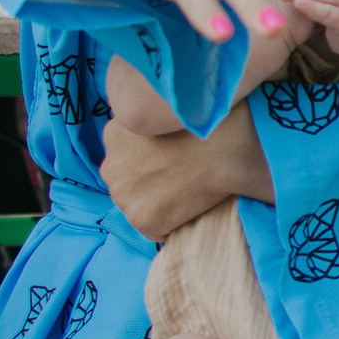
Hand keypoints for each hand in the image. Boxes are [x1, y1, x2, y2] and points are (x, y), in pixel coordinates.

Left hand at [100, 105, 269, 240]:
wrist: (229, 145)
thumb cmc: (211, 120)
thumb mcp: (167, 109)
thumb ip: (153, 121)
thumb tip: (161, 128)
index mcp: (115, 133)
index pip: (127, 157)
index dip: (152, 161)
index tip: (175, 160)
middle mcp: (110, 165)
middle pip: (129, 184)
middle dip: (152, 184)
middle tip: (185, 177)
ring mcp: (123, 194)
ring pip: (141, 208)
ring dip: (162, 205)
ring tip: (191, 192)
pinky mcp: (141, 219)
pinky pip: (158, 230)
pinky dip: (175, 224)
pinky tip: (194, 206)